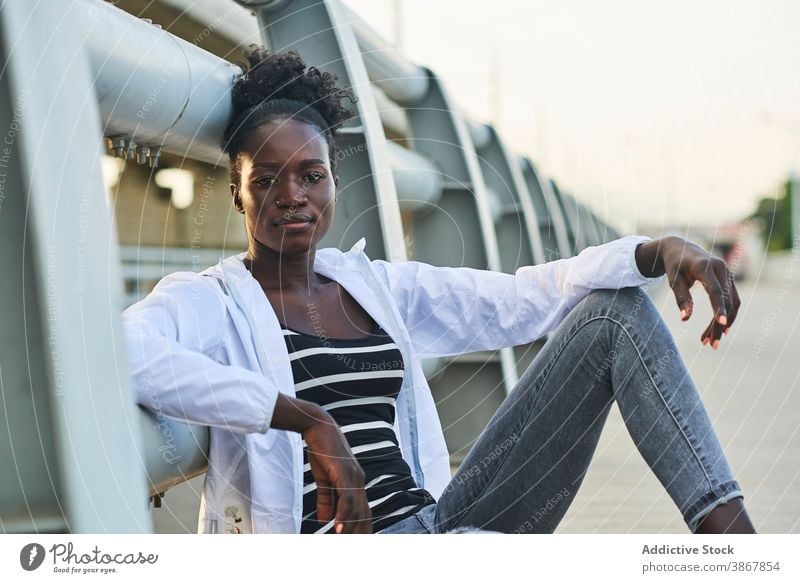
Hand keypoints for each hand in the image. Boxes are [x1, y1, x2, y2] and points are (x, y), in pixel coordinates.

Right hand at [303, 417, 371, 532]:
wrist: (318, 428)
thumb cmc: (322, 451)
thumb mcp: (323, 479)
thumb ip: (325, 499)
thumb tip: (325, 520)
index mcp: (355, 482)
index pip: (363, 510)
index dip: (361, 527)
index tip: (357, 541)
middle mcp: (359, 480)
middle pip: (364, 513)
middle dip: (361, 532)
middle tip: (356, 548)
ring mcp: (353, 476)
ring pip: (356, 509)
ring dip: (350, 528)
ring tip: (343, 542)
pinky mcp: (344, 472)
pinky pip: (347, 498)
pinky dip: (343, 514)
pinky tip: (338, 527)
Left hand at [635, 236, 739, 348]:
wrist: (681, 248)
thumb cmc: (674, 265)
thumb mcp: (673, 280)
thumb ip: (681, 298)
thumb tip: (685, 319)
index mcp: (704, 267)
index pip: (716, 291)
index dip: (719, 308)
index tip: (722, 325)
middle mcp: (720, 268)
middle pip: (725, 301)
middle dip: (719, 324)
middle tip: (711, 344)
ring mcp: (727, 272)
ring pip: (732, 303)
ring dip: (724, 323)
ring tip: (710, 341)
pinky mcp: (729, 279)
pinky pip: (732, 300)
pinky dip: (726, 315)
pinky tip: (718, 329)